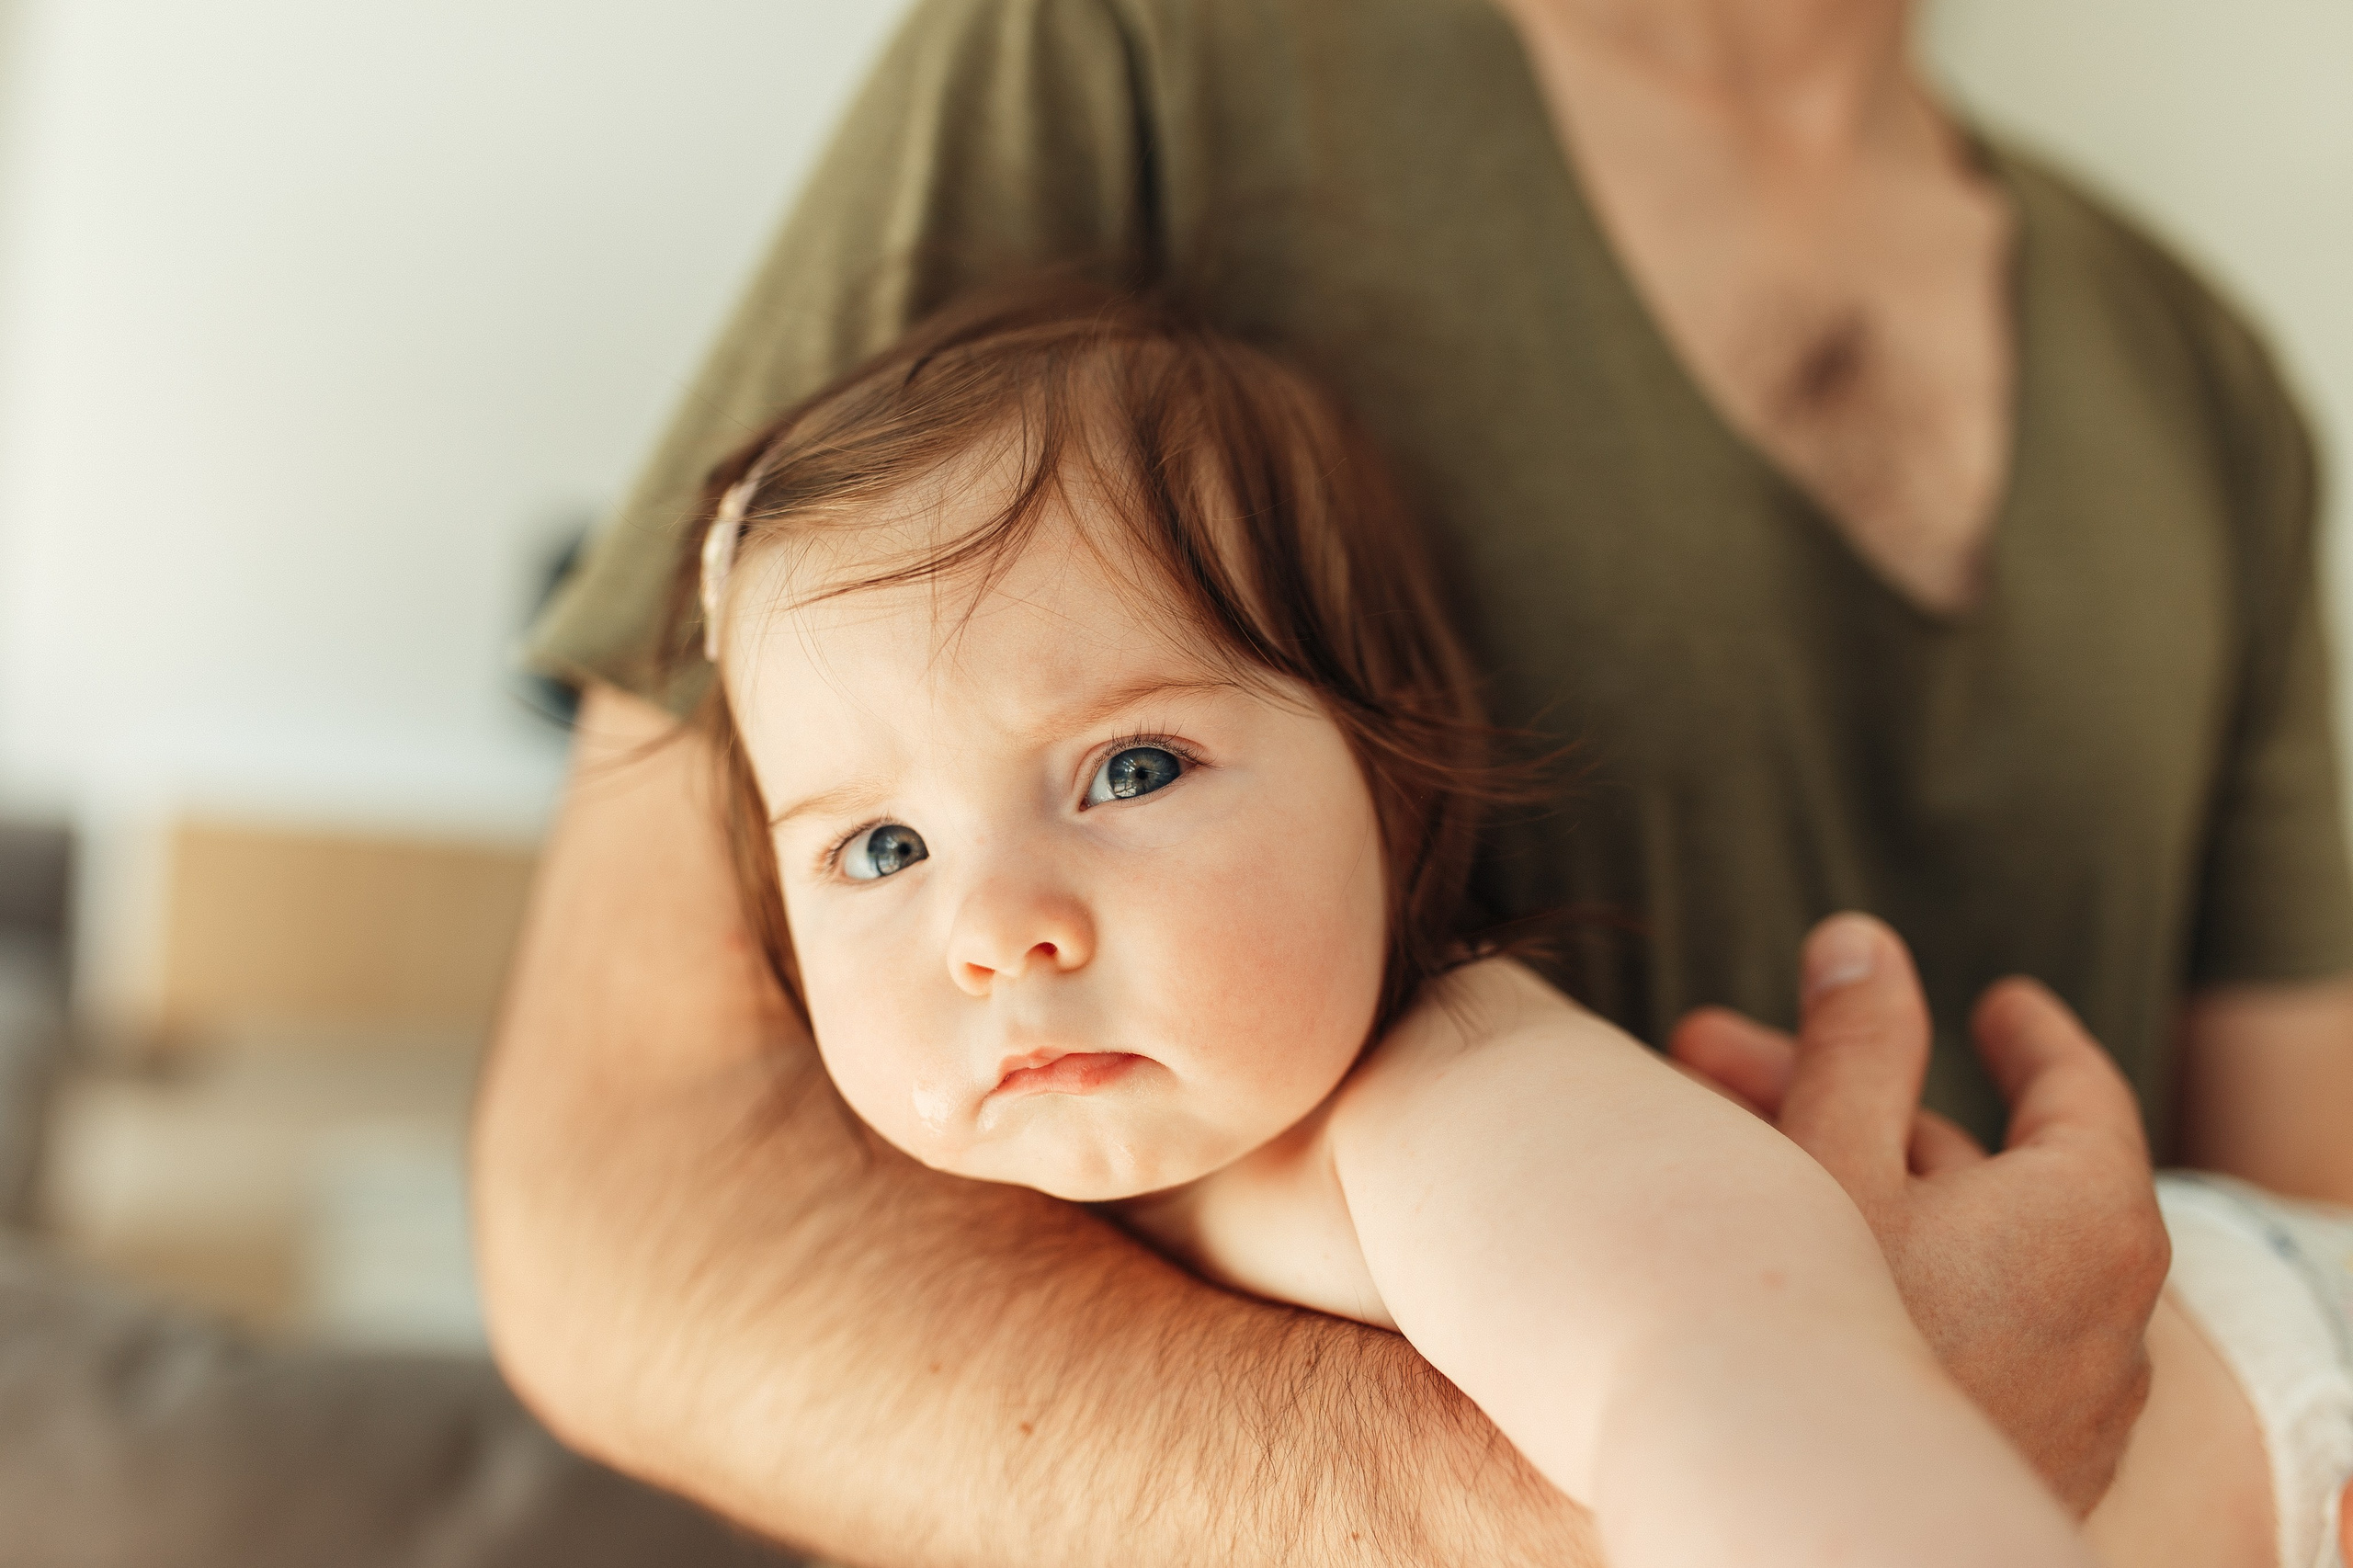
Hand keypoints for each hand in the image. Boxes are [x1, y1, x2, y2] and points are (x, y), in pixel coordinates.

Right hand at [1667, 913, 2167, 1515]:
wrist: (1821, 1525)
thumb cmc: (1828, 1334)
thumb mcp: (1826, 1155)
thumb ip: (1854, 1043)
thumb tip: (1863, 943)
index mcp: (2091, 1215)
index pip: (2077, 1087)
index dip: (2027, 1034)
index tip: (1997, 1004)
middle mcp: (2107, 1314)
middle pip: (1974, 1167)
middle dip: (1839, 1099)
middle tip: (1714, 1056)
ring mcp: (2064, 1399)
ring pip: (1958, 1252)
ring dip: (1846, 1185)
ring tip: (1714, 1156)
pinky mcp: (2011, 1457)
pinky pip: (1962, 1332)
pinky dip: (1891, 1275)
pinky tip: (1783, 1259)